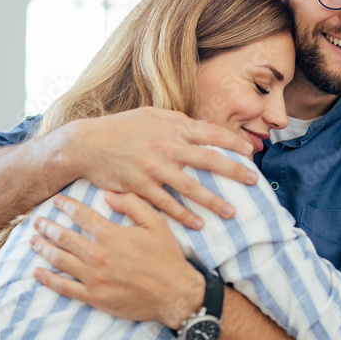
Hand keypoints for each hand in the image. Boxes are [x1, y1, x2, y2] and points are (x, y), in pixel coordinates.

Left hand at [30, 191, 204, 329]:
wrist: (175, 294)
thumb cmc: (167, 258)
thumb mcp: (156, 223)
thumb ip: (132, 204)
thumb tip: (109, 194)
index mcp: (110, 234)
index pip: (81, 215)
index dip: (66, 206)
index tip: (57, 201)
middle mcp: (97, 254)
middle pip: (64, 237)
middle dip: (48, 227)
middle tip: (37, 221)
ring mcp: (93, 277)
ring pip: (60, 259)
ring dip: (43, 248)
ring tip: (33, 241)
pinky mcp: (94, 297)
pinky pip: (65, 287)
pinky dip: (48, 279)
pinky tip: (38, 272)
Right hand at [65, 107, 257, 229]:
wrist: (86, 144)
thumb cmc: (120, 128)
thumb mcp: (150, 115)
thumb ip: (176, 121)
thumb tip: (200, 127)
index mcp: (171, 127)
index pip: (210, 133)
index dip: (232, 142)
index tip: (249, 152)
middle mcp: (166, 146)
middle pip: (208, 159)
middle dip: (234, 171)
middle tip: (253, 181)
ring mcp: (153, 168)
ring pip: (190, 187)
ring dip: (213, 200)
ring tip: (231, 212)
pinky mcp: (140, 186)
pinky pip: (167, 204)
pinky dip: (184, 215)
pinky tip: (199, 223)